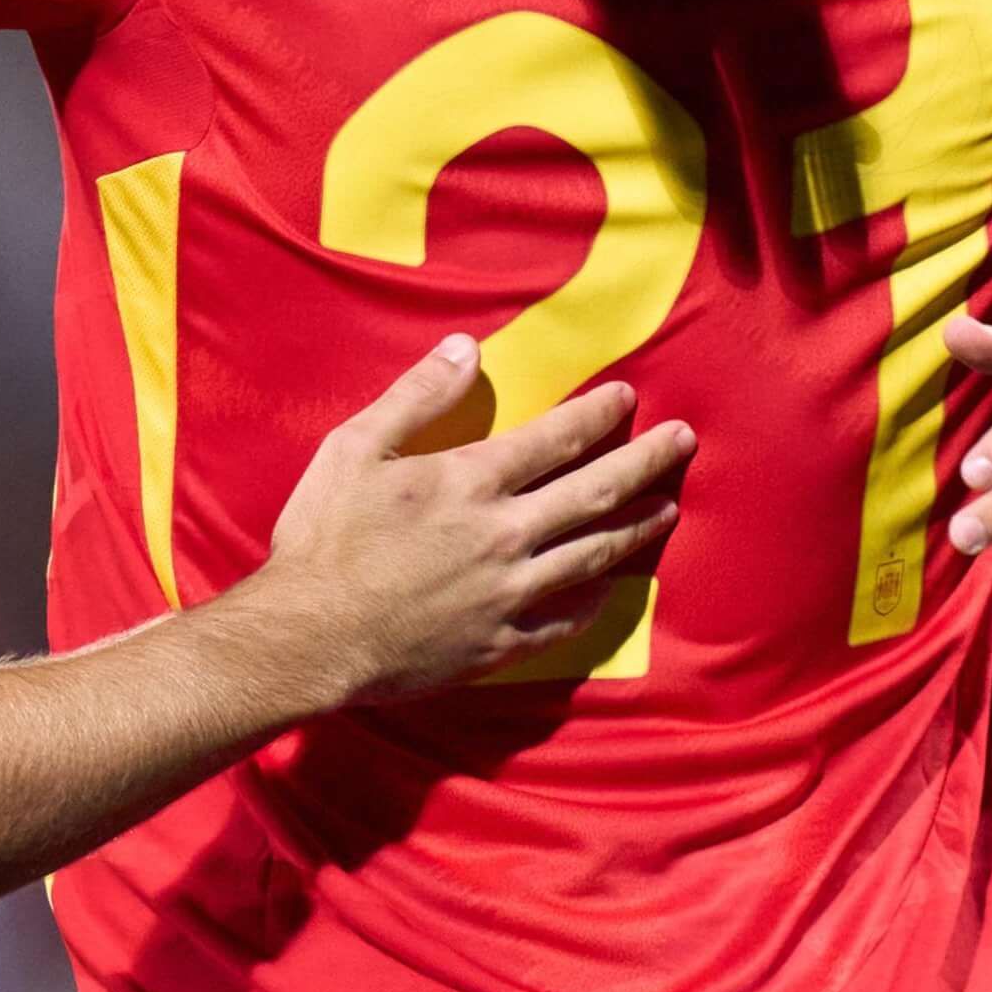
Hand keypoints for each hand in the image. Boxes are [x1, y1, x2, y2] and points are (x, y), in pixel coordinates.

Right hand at [250, 336, 694, 700]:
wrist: (308, 639)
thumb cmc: (324, 539)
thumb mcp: (355, 449)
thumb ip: (415, 397)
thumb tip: (465, 348)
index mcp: (471, 481)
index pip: (555, 438)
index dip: (598, 415)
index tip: (629, 398)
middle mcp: (504, 535)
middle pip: (595, 493)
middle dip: (645, 462)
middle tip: (683, 441)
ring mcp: (509, 594)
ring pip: (593, 555)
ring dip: (636, 528)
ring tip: (668, 509)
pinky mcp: (500, 643)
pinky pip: (565, 621)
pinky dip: (594, 601)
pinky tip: (611, 588)